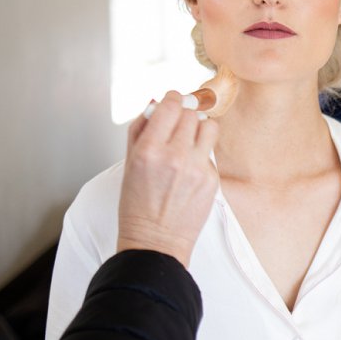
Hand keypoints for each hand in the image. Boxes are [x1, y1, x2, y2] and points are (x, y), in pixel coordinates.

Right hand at [117, 91, 219, 266]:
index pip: (171, 105)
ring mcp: (197, 168)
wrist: (155, 241)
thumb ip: (140, 129)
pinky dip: (201, 154)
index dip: (173, 98)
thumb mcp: (129, 163)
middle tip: (178, 124)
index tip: (173, 99)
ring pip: (209, 127)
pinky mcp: (212, 179)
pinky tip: (189, 169)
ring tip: (188, 141)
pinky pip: (210, 153)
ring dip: (199, 128)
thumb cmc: (137, 205)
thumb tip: (154, 103)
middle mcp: (175, 156)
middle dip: (184, 114)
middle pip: (191, 113)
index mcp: (149, 150)